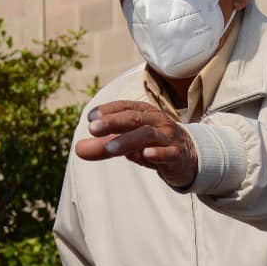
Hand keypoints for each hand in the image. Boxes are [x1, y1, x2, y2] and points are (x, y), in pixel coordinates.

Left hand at [75, 101, 197, 188]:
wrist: (189, 158)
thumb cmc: (154, 146)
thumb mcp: (127, 145)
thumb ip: (103, 146)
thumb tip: (77, 149)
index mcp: (144, 114)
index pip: (125, 107)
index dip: (108, 110)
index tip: (90, 118)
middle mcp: (157, 121)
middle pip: (134, 117)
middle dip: (112, 122)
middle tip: (92, 129)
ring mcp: (169, 137)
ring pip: (148, 134)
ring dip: (128, 140)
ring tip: (109, 148)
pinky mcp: (178, 154)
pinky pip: (169, 152)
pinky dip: (158, 152)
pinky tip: (146, 155)